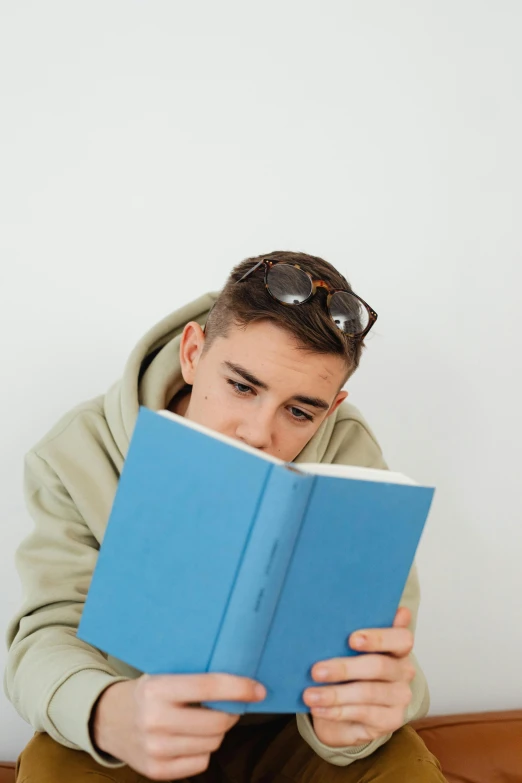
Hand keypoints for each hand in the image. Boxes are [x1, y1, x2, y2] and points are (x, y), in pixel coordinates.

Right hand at [92, 673, 265, 780]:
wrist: (107, 719)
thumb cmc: (146, 692)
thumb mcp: (163, 674)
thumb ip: (194, 678)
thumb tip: (240, 680)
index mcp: (157, 689)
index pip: (209, 688)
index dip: (239, 688)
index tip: (258, 689)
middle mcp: (155, 721)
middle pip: (217, 722)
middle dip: (231, 713)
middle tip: (231, 705)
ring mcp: (155, 750)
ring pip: (213, 743)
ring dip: (218, 732)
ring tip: (204, 720)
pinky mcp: (156, 772)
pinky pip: (202, 762)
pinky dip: (204, 750)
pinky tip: (190, 737)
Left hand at [302, 607, 414, 747]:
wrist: (348, 710)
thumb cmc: (349, 668)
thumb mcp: (349, 648)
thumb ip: (354, 629)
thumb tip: (353, 605)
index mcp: (399, 647)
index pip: (401, 638)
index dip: (378, 638)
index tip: (351, 638)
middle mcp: (405, 671)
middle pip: (378, 667)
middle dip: (344, 668)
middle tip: (315, 670)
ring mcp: (400, 697)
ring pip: (367, 693)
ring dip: (334, 694)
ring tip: (309, 695)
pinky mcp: (391, 720)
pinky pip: (362, 714)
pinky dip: (336, 711)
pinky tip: (318, 708)